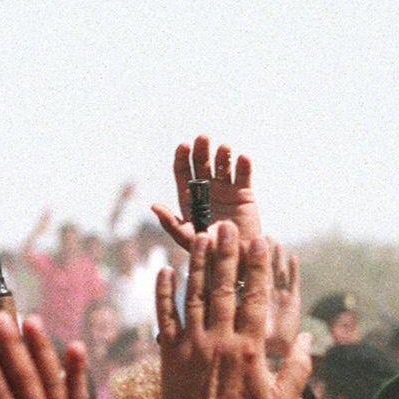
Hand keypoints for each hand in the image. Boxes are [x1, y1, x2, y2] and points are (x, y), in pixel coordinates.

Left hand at [151, 136, 263, 251]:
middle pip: (202, 164)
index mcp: (189, 198)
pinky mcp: (244, 194)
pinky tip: (242, 158)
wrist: (237, 259)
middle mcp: (207, 191)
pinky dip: (243, 165)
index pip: (183, 172)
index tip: (184, 146)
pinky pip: (243, 176)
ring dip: (223, 155)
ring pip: (223, 167)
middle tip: (203, 138)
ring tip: (224, 148)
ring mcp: (226, 191)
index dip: (183, 157)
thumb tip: (154, 205)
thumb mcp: (187, 238)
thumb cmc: (209, 252)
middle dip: (202, 150)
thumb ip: (171, 223)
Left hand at [158, 224, 312, 398]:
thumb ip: (298, 369)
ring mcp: (191, 344)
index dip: (257, 268)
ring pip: (194, 295)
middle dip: (226, 254)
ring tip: (202, 237)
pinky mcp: (169, 353)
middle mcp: (219, 339)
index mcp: (248, 347)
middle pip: (223, 288)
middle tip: (227, 226)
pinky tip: (164, 270)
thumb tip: (309, 340)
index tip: (260, 242)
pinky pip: (164, 317)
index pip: (255, 298)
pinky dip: (162, 293)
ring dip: (198, 264)